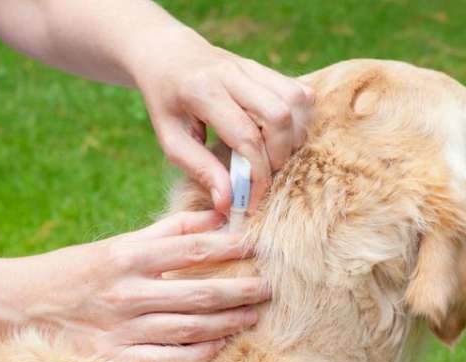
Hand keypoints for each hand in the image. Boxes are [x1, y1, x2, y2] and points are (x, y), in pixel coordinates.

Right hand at [0, 211, 267, 361]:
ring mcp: (125, 329)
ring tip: (255, 314)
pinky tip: (223, 342)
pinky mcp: (119, 358)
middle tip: (268, 287)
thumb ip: (168, 230)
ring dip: (229, 321)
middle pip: (200, 292)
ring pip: (191, 327)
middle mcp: (130, 292)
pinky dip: (201, 351)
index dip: (230, 248)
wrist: (26, 306)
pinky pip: (171, 358)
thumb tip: (215, 216)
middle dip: (241, 290)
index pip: (192, 249)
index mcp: (130, 257)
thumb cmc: (80, 270)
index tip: (255, 247)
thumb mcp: (120, 242)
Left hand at [128, 27, 313, 211]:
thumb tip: (228, 202)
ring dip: (293, 136)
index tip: (252, 199)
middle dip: (279, 155)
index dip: (257, 174)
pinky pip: (298, 91)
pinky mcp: (265, 68)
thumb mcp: (171, 139)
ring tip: (274, 154)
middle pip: (279, 115)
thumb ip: (200, 169)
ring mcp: (252, 66)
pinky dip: (299, 118)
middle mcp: (232, 73)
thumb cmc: (167, 103)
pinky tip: (281, 134)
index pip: (246, 136)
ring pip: (295, 100)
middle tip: (264, 174)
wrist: (167, 55)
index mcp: (202, 90)